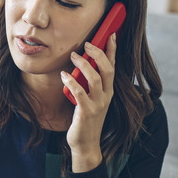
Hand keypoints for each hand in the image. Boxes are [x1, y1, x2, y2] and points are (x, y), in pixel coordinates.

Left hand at [60, 33, 116, 172]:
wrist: (85, 144)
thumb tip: (81, 64)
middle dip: (98, 53)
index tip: (111, 34)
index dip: (113, 50)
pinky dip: (71, 82)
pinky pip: (80, 93)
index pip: (113, 66)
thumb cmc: (85, 119)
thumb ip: (89, 84)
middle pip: (107, 69)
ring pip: (95, 78)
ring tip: (73, 57)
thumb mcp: (91, 98)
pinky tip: (64, 75)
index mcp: (108, 91)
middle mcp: (106, 96)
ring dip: (83, 65)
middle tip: (87, 43)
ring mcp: (98, 104)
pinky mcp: (86, 112)